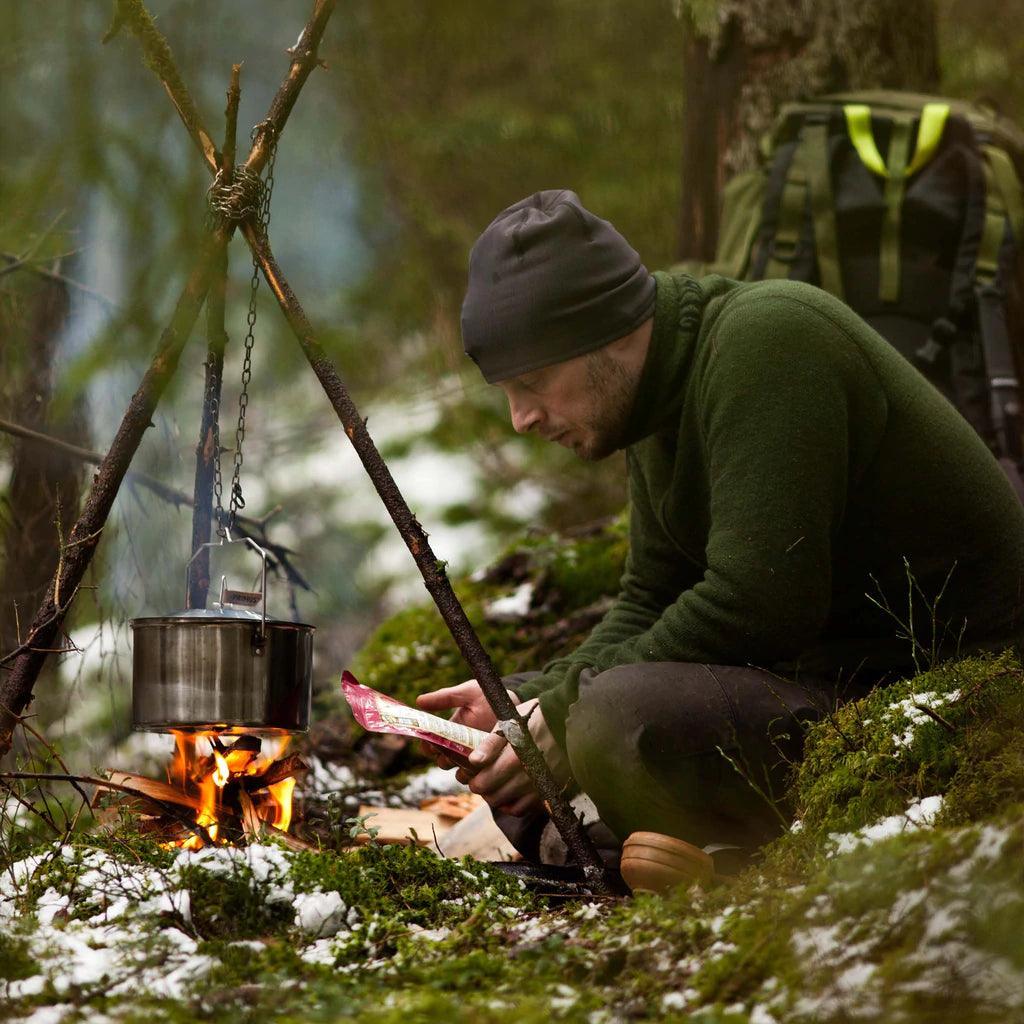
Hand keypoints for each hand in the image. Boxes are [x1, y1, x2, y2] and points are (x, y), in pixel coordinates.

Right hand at [415, 679, 512, 768]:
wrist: (512, 702)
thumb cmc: (487, 696)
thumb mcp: (466, 693)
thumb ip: (444, 698)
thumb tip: (418, 701)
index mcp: (450, 731)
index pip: (431, 745)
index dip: (427, 746)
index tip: (429, 743)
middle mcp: (459, 746)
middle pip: (442, 762)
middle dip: (443, 759)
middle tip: (449, 752)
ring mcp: (475, 756)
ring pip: (460, 773)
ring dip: (460, 770)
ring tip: (467, 760)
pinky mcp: (490, 763)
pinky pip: (479, 776)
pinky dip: (478, 774)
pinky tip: (482, 765)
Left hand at [455, 699, 544, 816]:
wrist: (566, 723)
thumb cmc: (536, 718)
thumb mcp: (511, 723)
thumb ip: (491, 743)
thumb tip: (473, 761)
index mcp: (514, 756)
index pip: (482, 781)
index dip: (470, 778)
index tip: (470, 772)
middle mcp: (526, 775)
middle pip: (491, 794)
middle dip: (480, 787)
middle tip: (479, 777)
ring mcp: (536, 785)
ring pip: (504, 803)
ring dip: (494, 795)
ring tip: (493, 783)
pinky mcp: (546, 790)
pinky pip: (521, 809)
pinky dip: (510, 804)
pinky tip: (508, 792)